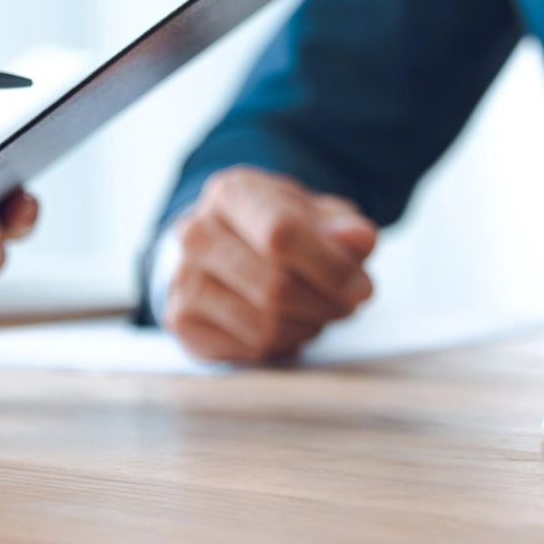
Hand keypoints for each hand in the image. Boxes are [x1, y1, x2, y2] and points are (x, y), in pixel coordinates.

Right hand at [165, 167, 376, 362]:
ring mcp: (184, 278)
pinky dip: (285, 344)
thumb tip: (360, 239)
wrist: (225, 244)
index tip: (362, 287)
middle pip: (274, 286)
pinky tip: (291, 324)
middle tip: (349, 304)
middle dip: (325, 303)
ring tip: (320, 311)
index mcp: (231, 193)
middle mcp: (197, 232)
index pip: (280, 233)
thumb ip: (341, 225)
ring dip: (308, 326)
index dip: (329, 266)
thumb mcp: (315, 214)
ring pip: (264, 325)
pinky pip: (250, 350)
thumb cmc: (278, 226)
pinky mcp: (181, 320)